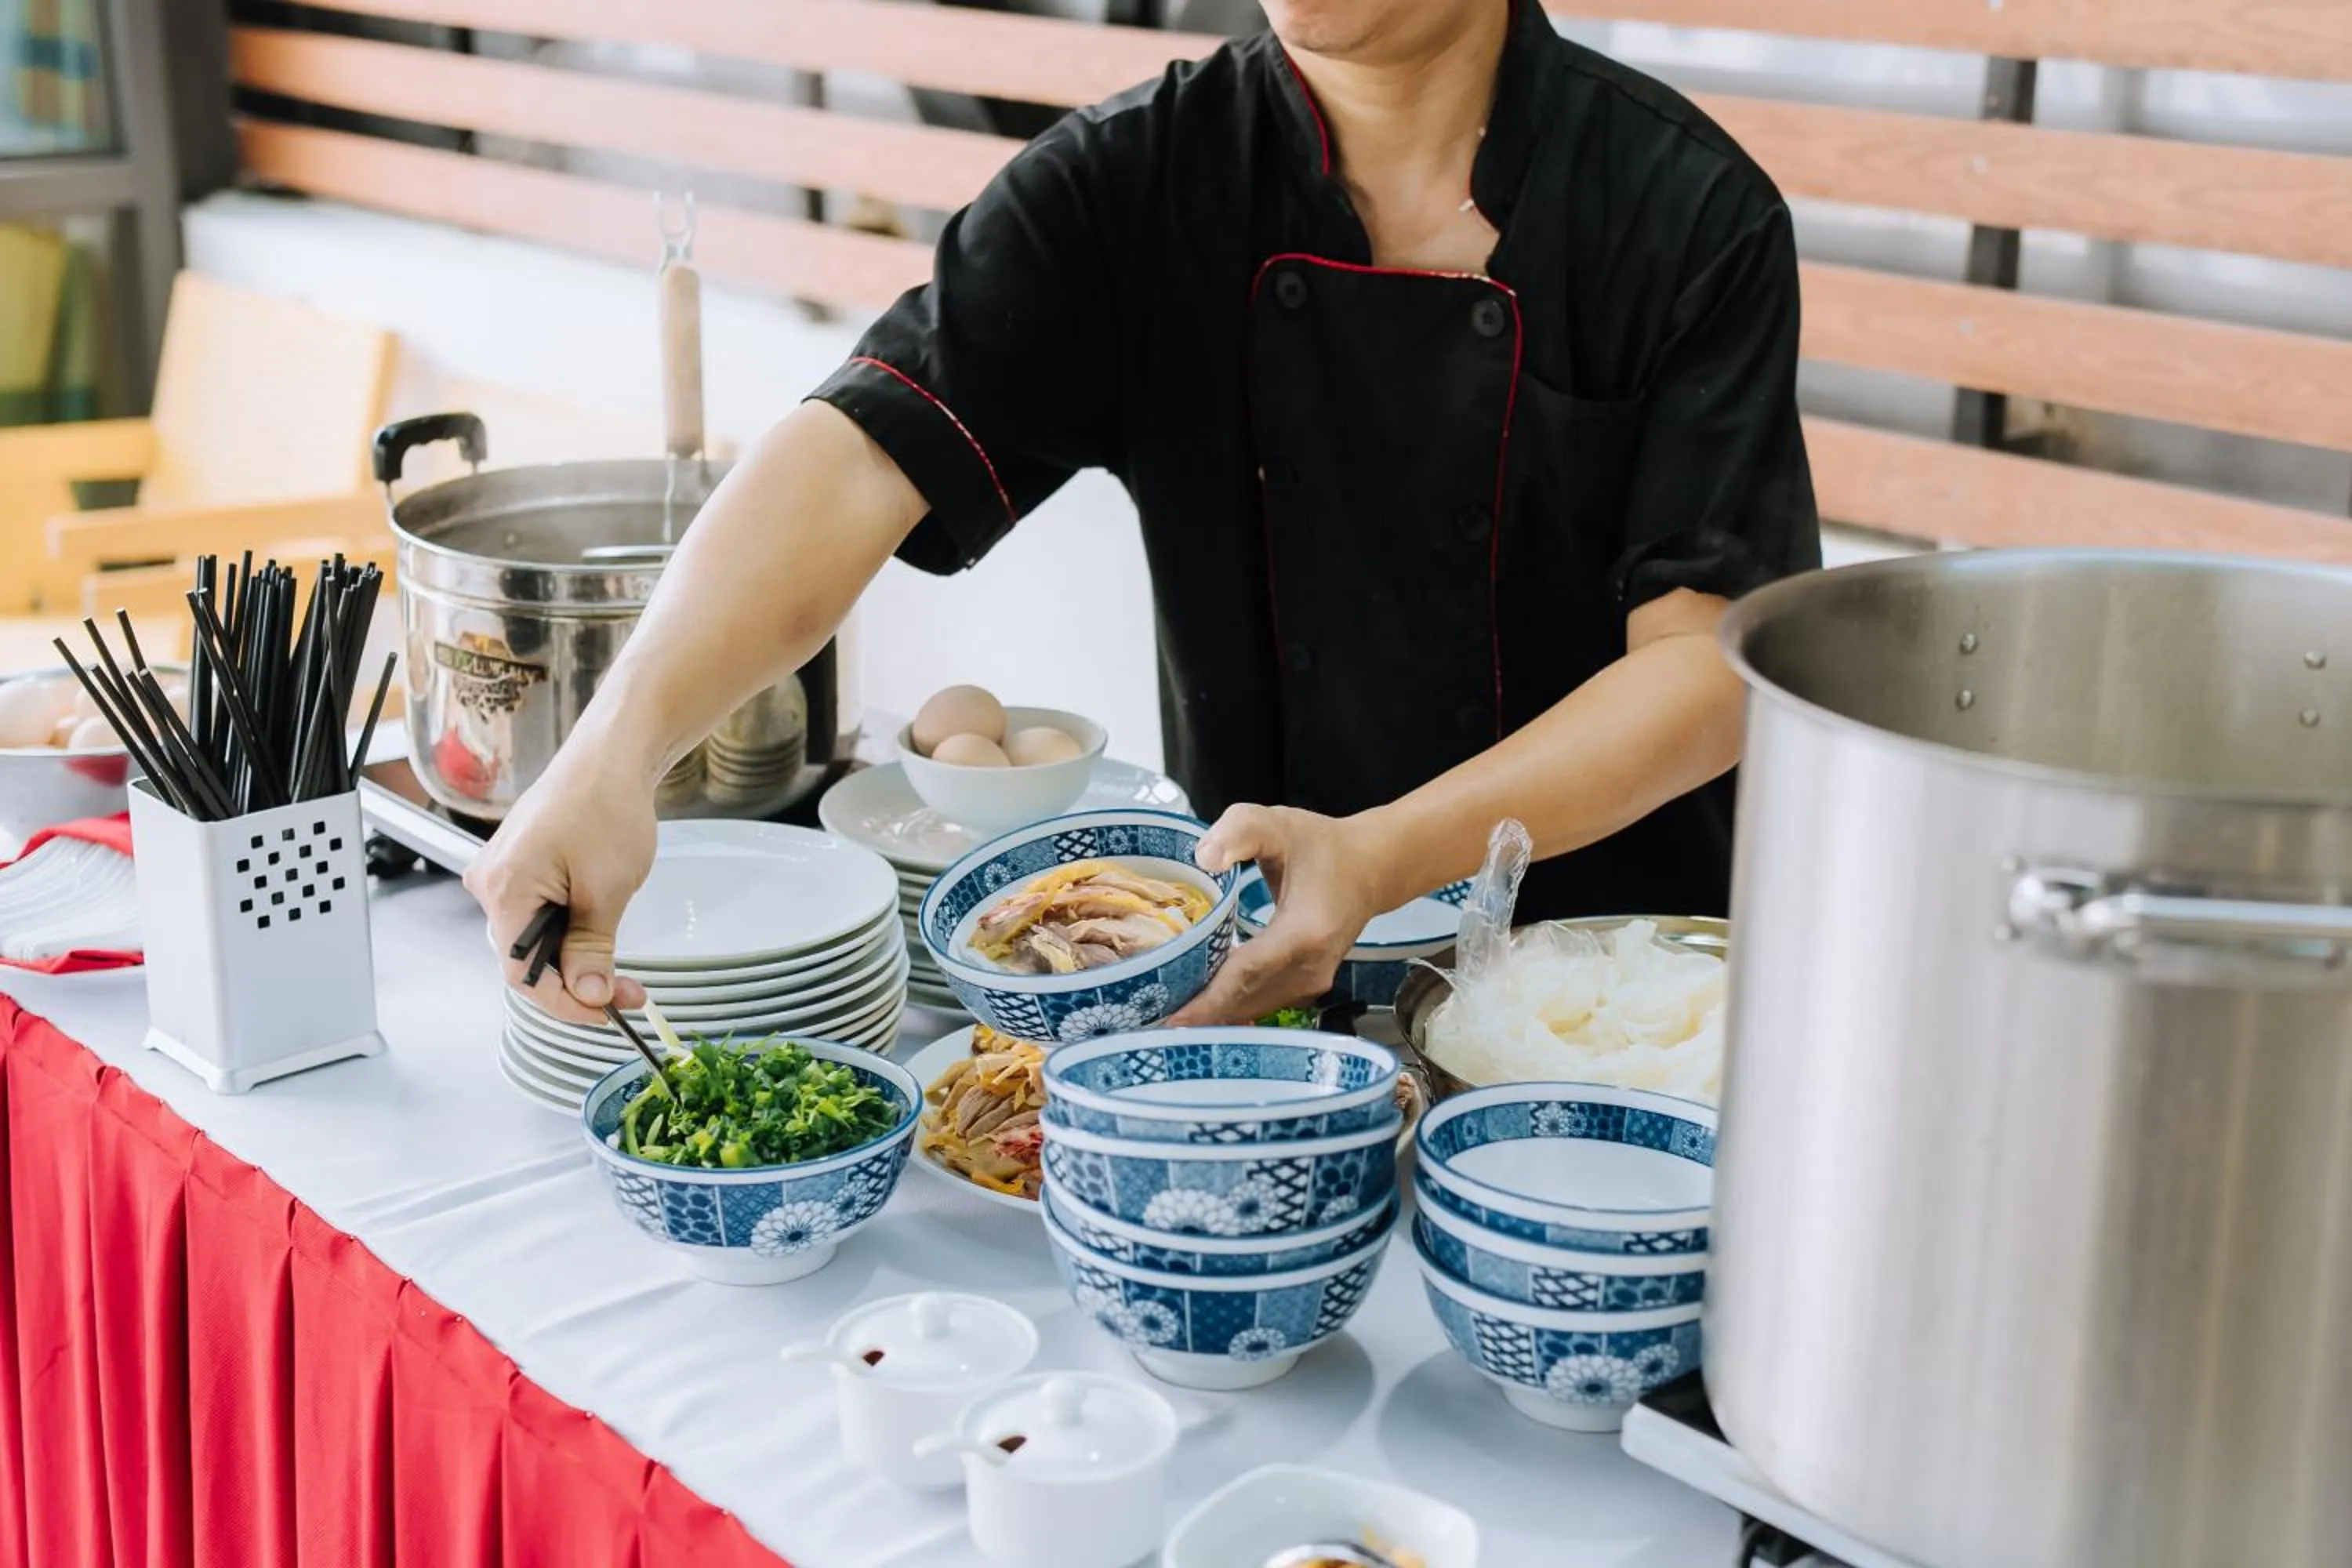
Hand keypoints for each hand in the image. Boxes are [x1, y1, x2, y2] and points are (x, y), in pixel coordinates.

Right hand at [461, 745, 657, 1023]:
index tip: (608, 1014)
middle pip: (526, 958)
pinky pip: (537, 913)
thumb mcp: (607, 889)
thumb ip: (592, 948)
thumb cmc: (606, 805)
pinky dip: (569, 932)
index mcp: (503, 890)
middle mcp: (490, 883)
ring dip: (575, 959)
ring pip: (534, 938)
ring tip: (620, 969)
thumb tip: (589, 995)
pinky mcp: (519, 865)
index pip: (523, 974)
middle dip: (577, 983)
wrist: (610, 756)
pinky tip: (598, 934)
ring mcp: (502, 873)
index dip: (566, 1003)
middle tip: (627, 993)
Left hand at [1167, 804, 1394, 1025]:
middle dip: (1198, 1015)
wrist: (1370, 867)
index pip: (1247, 972)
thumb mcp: (1277, 823)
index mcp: (1305, 931)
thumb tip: (1205, 859)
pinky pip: (1263, 1003)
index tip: (1169, 1018)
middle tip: (1147, 1025)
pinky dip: (1230, 1008)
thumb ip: (1239, 830)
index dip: (1206, 998)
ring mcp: (1313, 982)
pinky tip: (1198, 1012)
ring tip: (1163, 1020)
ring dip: (1212, 1016)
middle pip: (1246, 999)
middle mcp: (1312, 966)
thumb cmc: (1321, 845)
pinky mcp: (1307, 987)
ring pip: (1254, 1007)